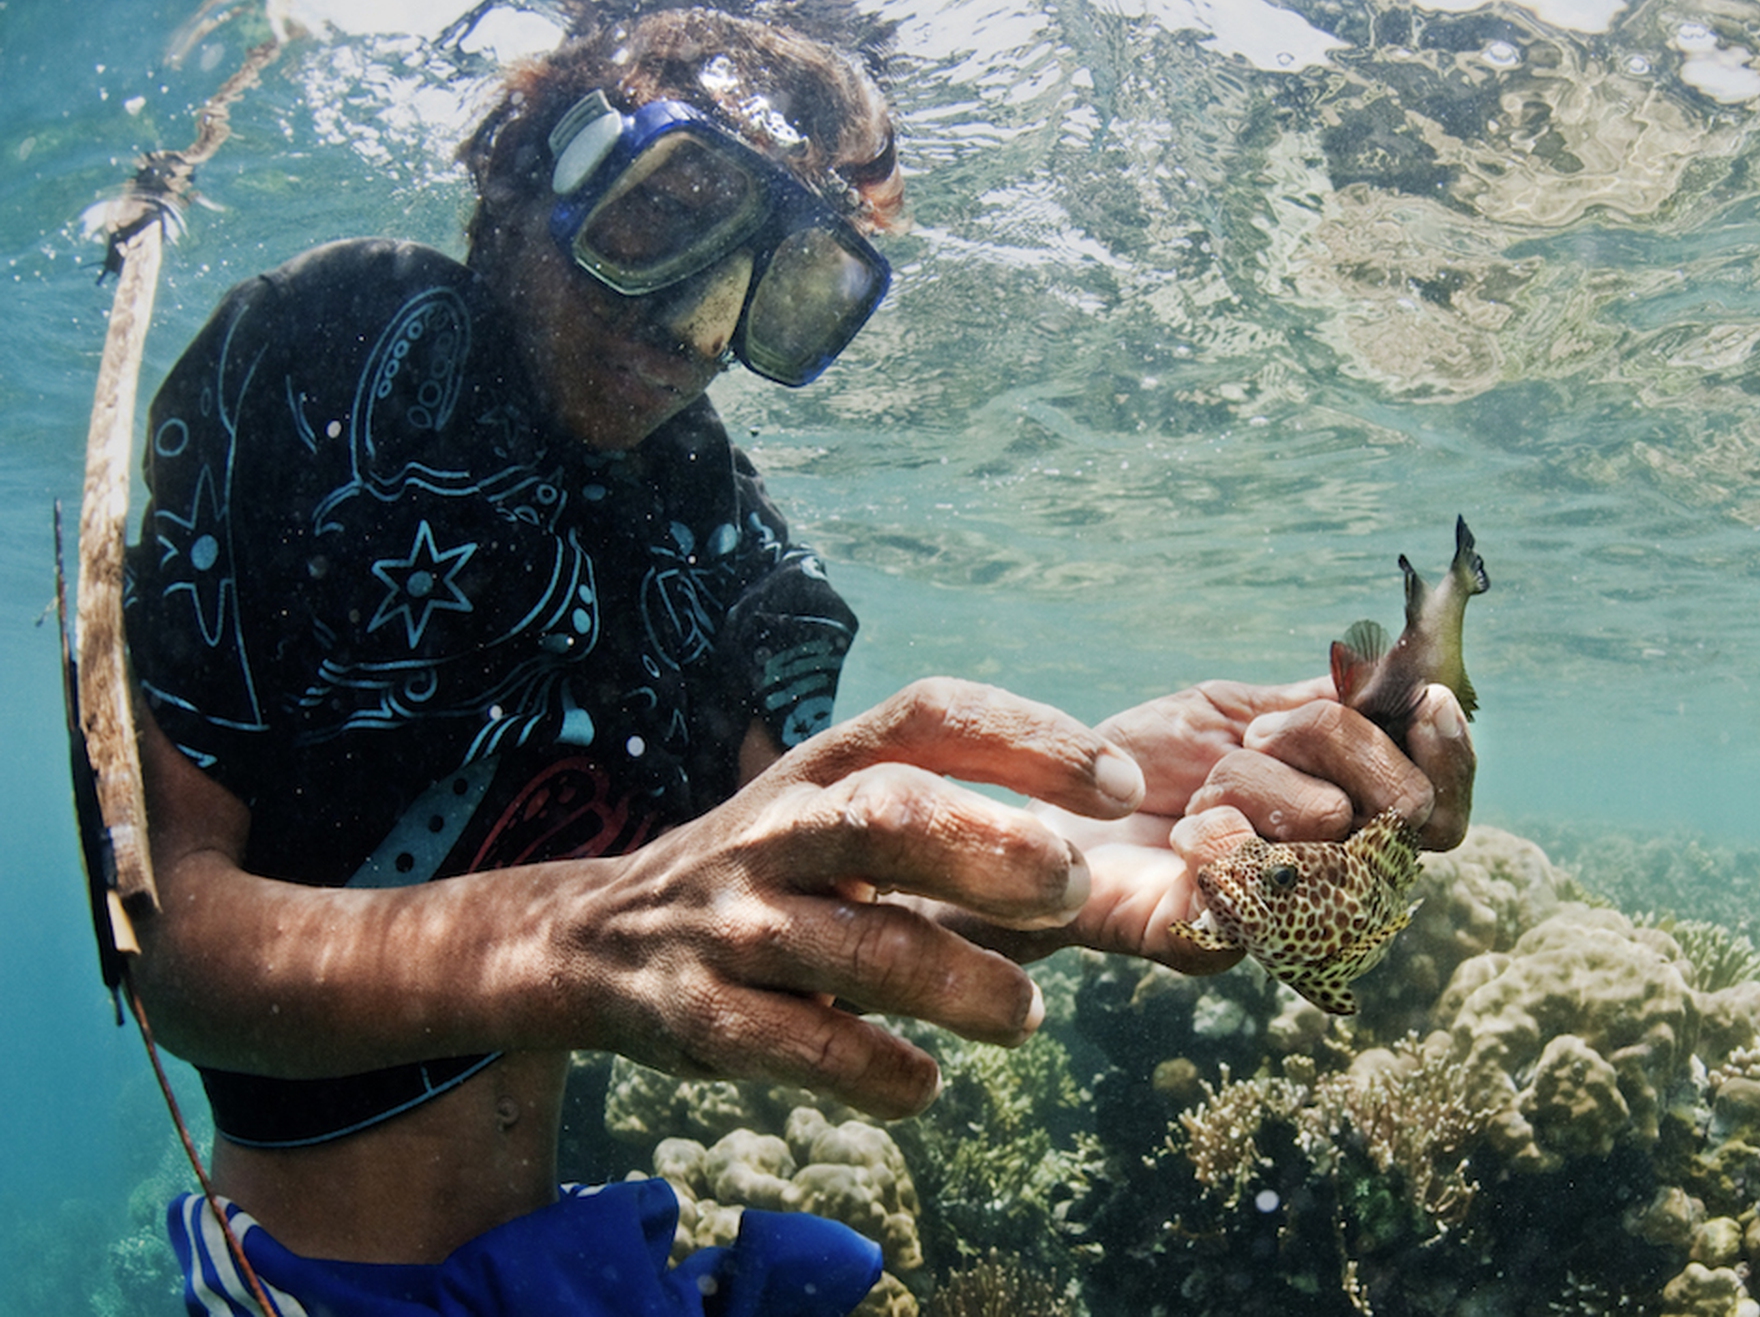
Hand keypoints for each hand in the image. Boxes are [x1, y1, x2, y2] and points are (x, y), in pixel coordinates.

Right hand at [556, 678, 1144, 1119]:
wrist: (598, 940)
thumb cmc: (771, 875)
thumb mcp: (837, 817)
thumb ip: (947, 827)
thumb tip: (1100, 861)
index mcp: (824, 764)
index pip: (931, 715)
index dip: (1030, 738)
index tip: (1120, 784)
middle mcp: (779, 828)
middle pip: (891, 816)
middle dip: (994, 850)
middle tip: (1074, 890)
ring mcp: (736, 921)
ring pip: (862, 949)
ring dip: (960, 984)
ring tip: (1023, 1017)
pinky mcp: (704, 1015)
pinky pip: (806, 1048)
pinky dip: (879, 1073)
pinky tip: (925, 1084)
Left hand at [1014, 677, 1474, 970]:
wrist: (1052, 813)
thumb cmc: (1146, 765)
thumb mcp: (1239, 710)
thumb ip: (1322, 701)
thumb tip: (1406, 673)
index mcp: (1348, 821)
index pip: (1443, 805)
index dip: (1454, 756)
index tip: (1431, 698)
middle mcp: (1333, 880)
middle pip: (1402, 807)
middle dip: (1332, 740)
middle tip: (1258, 736)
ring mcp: (1282, 920)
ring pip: (1326, 826)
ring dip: (1252, 780)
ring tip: (1200, 790)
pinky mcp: (1217, 947)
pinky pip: (1252, 881)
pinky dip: (1214, 833)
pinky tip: (1184, 834)